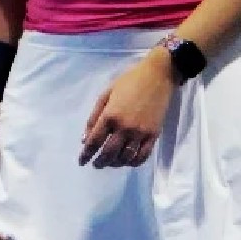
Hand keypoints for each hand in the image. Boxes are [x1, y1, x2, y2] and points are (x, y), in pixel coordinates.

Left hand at [80, 48, 175, 167]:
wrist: (158, 75)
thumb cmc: (129, 81)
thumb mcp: (106, 93)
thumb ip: (94, 116)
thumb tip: (84, 138)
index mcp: (110, 116)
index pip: (94, 142)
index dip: (86, 154)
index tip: (81, 161)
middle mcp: (124, 127)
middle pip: (108, 153)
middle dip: (100, 162)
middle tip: (96, 164)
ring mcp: (140, 133)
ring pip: (125, 158)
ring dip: (115, 164)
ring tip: (110, 162)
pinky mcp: (153, 135)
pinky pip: (142, 156)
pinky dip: (133, 162)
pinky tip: (127, 160)